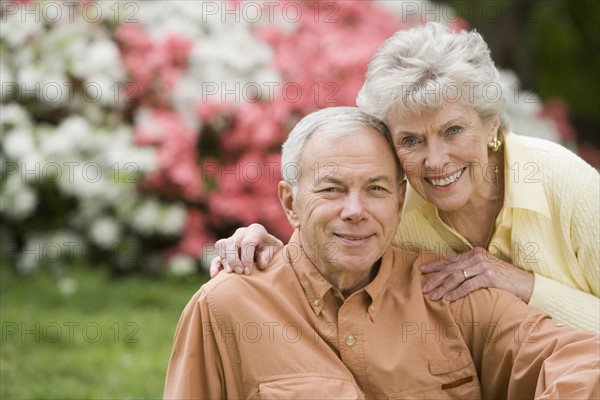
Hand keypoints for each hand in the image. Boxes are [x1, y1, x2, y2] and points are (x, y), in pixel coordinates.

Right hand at [209, 224, 282, 277]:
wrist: (269, 250)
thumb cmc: (272, 250)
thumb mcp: (275, 251)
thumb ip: (268, 256)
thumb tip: (261, 265)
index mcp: (256, 231)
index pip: (248, 242)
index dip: (246, 258)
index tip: (248, 272)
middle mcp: (242, 233)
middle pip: (232, 243)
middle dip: (233, 259)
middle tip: (239, 272)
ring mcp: (232, 241)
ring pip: (221, 245)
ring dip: (225, 260)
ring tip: (230, 272)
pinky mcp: (225, 251)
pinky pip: (216, 256)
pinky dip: (215, 265)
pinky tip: (215, 275)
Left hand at [420, 247, 534, 302]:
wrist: (526, 284)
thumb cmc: (503, 279)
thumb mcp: (484, 270)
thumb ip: (469, 269)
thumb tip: (449, 276)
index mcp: (474, 253)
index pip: (450, 260)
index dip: (435, 266)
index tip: (421, 271)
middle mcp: (478, 257)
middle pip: (451, 268)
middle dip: (435, 278)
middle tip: (423, 287)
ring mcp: (484, 266)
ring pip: (457, 276)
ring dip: (443, 287)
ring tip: (433, 295)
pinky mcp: (490, 277)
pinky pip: (469, 285)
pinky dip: (457, 292)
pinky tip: (449, 298)